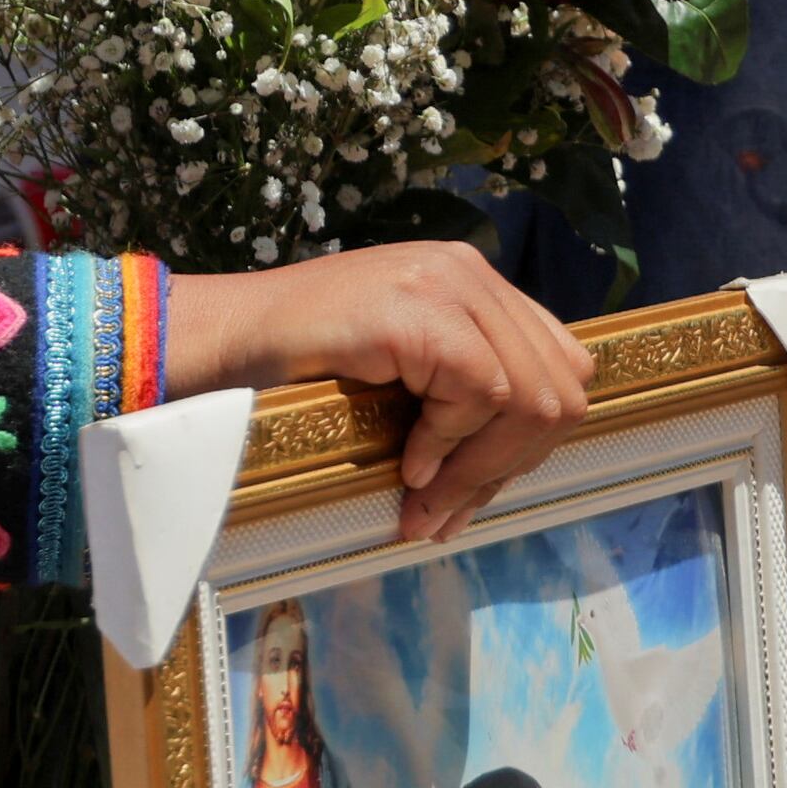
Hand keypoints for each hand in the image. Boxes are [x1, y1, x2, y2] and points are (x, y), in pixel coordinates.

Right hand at [161, 241, 597, 542]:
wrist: (224, 338)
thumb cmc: (299, 365)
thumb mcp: (400, 373)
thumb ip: (457, 393)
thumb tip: (505, 473)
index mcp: (474, 283)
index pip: (562, 366)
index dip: (530, 442)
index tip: (473, 493)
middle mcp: (472, 272)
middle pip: (561, 386)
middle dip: (512, 467)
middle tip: (447, 515)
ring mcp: (449, 283)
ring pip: (531, 397)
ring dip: (479, 469)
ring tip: (424, 505)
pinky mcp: (422, 310)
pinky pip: (479, 395)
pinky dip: (449, 446)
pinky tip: (405, 466)